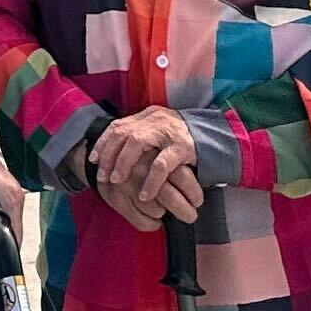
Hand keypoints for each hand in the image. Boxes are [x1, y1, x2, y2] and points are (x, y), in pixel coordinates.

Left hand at [89, 106, 202, 232]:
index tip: (93, 159)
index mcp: (148, 116)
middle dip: (109, 155)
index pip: (118, 125)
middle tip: (103, 176)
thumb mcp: (159, 132)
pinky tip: (145, 195)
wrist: (217, 138)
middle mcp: (156, 119)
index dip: (104, 142)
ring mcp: (169, 132)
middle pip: (123, 133)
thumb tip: (113, 149)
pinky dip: (150, 181)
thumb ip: (141, 135)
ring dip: (123, 163)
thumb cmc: (182, 140)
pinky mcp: (183, 147)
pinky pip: (162, 165)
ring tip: (117, 182)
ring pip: (137, 143)